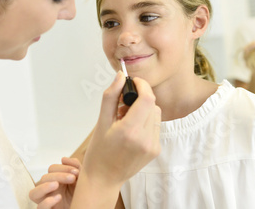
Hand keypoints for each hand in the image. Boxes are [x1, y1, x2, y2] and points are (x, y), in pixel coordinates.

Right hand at [29, 157, 80, 208]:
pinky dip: (47, 202)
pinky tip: (59, 197)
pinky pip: (40, 208)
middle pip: (44, 178)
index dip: (63, 167)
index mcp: (56, 180)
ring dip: (45, 187)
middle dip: (58, 175)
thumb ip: (75, 167)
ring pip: (34, 193)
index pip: (52, 169)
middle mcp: (49, 191)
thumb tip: (63, 159)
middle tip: (72, 178)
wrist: (86, 206)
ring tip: (57, 185)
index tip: (76, 172)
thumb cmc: (82, 194)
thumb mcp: (81, 179)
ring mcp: (46, 201)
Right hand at [80, 71, 160, 189]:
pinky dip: (146, 122)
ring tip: (126, 119)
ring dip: (144, 110)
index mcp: (130, 131)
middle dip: (139, 98)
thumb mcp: (101, 121)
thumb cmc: (98, 151)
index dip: (142, 85)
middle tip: (122, 106)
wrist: (103, 179)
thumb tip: (121, 76)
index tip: (133, 82)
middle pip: (152, 104)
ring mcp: (153, 146)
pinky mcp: (156, 150)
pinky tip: (132, 130)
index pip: (147, 98)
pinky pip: (156, 126)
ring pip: (156, 114)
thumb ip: (111, 96)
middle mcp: (145, 139)